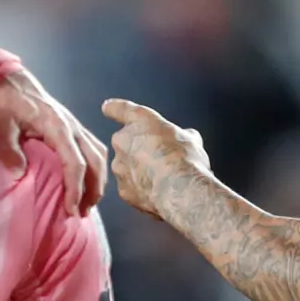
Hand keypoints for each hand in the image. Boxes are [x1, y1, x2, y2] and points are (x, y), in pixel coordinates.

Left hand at [0, 71, 107, 215]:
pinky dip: (95, 168)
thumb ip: (9, 149)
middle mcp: (72, 126)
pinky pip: (93, 148)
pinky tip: (87, 182)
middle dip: (93, 189)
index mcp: (57, 126)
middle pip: (95, 161)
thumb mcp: (0, 124)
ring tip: (87, 203)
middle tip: (82, 213)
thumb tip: (19, 174)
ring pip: (98, 155)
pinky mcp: (73, 127)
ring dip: (98, 180)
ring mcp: (75, 125)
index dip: (75, 189)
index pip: (75, 163)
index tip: (70, 210)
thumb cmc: (4, 101)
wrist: (8, 79)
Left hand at [101, 99, 210, 220]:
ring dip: (140, 171)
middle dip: (139, 150)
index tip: (108, 108)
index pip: (119, 109)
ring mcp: (120, 166)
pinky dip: (142, 190)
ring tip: (163, 179)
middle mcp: (123, 140)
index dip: (114, 109)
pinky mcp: (123, 189)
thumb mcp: (191, 139)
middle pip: (126, 143)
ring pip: (127, 167)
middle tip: (160, 159)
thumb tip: (188, 137)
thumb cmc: (185, 160)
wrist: (180, 190)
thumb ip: (182, 135)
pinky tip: (159, 193)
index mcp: (139, 120)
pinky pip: (131, 188)